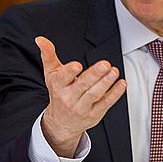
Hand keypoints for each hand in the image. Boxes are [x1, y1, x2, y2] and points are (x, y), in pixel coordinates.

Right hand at [36, 36, 126, 157]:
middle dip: (94, 74)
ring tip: (114, 71)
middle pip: (82, 85)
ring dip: (106, 83)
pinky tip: (121, 84)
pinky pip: (105, 103)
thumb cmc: (58, 93)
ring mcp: (82, 107)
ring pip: (95, 94)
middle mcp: (69, 98)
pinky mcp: (94, 113)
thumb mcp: (51, 74)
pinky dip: (115, 93)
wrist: (61, 122)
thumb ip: (48, 55)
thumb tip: (40, 39)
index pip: (63, 78)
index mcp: (58, 86)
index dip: (69, 72)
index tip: (76, 65)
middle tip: (105, 64)